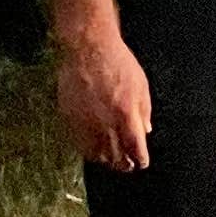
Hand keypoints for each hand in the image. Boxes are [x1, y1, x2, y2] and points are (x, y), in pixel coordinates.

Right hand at [56, 33, 152, 171]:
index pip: (135, 147)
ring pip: (96, 153)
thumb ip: (144, 111)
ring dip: (106, 160)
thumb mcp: (141, 85)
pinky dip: (88, 150)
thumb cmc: (118, 64)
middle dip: (123, 164)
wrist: (89, 50)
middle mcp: (106, 122)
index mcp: (127, 114)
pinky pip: (79, 142)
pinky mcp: (70, 118)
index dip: (139, 158)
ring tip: (112, 162)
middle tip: (128, 167)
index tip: (141, 163)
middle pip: (115, 155)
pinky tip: (94, 151)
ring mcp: (86, 121)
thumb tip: (145, 132)